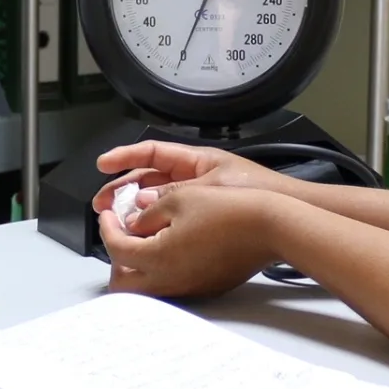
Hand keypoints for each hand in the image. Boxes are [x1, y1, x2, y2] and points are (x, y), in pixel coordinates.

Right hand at [93, 139, 296, 216]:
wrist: (286, 214)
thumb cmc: (257, 191)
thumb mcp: (207, 189)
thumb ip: (171, 196)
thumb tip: (140, 206)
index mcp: (195, 160)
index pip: (151, 153)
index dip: (124, 157)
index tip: (102, 165)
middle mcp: (194, 177)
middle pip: (148, 179)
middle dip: (122, 189)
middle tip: (102, 204)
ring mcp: (198, 198)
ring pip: (157, 201)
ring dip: (136, 209)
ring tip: (119, 221)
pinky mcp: (203, 219)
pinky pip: (171, 219)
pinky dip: (155, 225)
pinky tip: (145, 235)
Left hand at [98, 181, 287, 298]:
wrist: (269, 228)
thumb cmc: (230, 210)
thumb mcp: (179, 199)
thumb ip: (147, 213)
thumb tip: (132, 221)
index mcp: (157, 257)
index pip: (115, 248)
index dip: (106, 227)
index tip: (107, 213)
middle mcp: (169, 280)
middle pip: (122, 284)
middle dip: (114, 258)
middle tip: (119, 233)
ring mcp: (187, 288)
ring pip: (145, 287)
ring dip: (137, 265)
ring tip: (144, 237)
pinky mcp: (203, 288)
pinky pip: (169, 285)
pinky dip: (159, 269)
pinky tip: (170, 245)